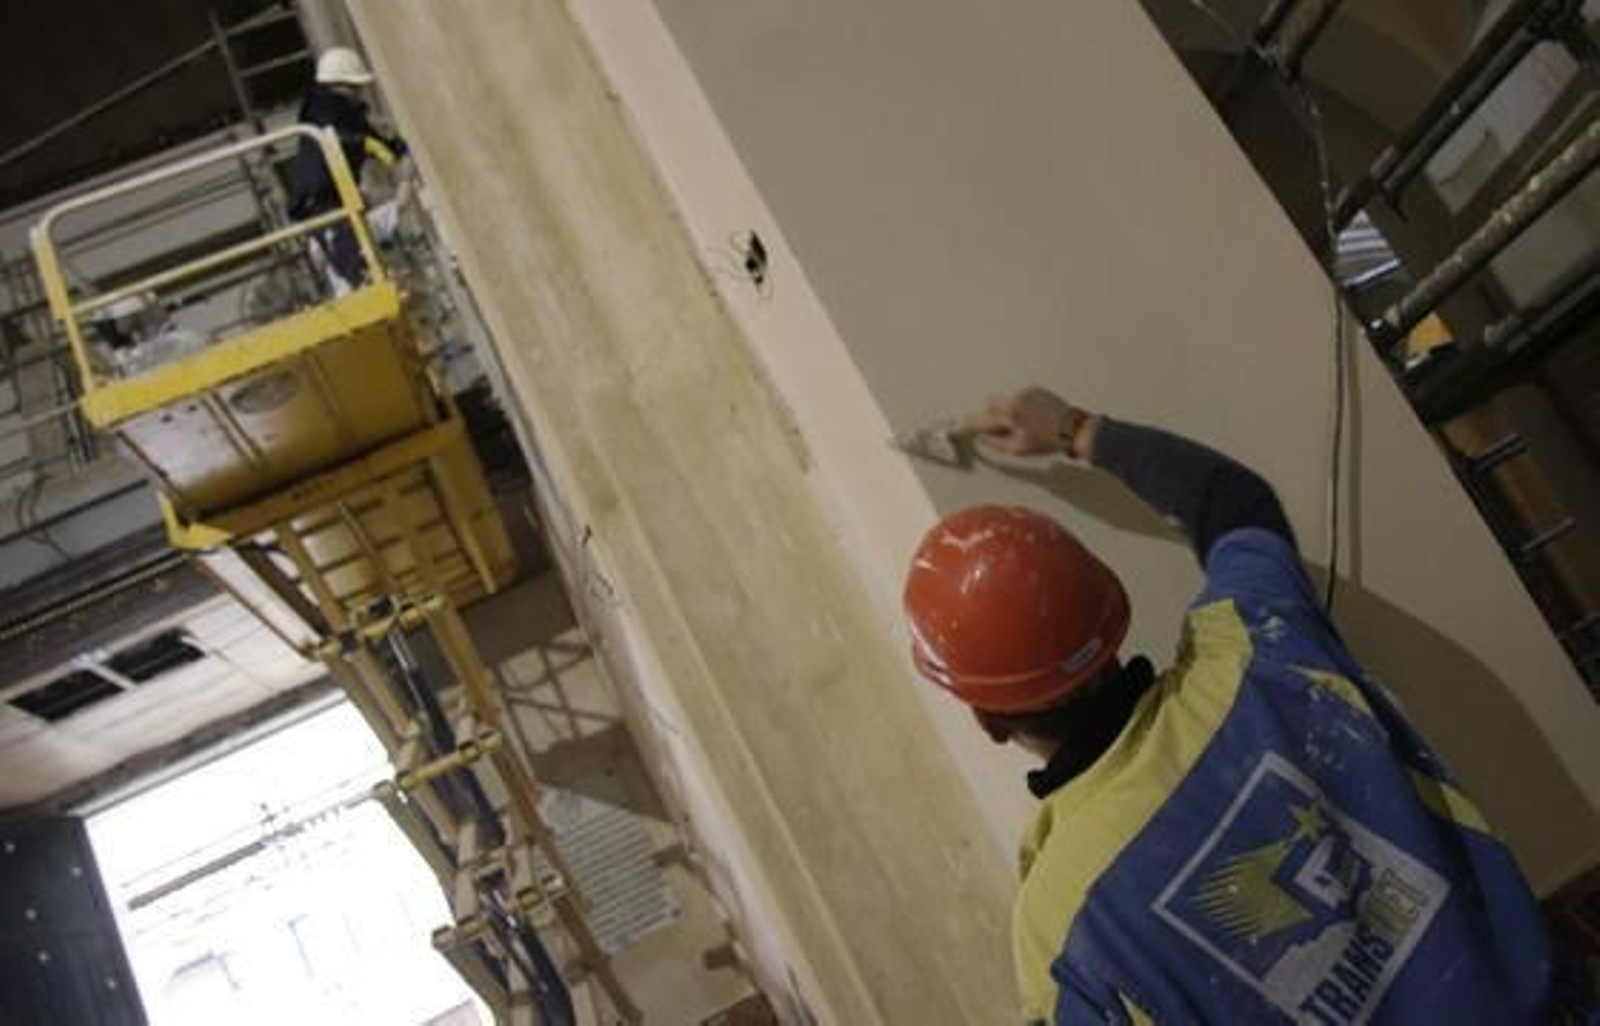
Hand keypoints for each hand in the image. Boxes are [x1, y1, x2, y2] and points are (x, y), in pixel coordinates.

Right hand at [969, 387, 1092, 457]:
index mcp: (1009, 415)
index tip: (960, 427)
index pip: (981, 419)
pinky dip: (1016, 404)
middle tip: (996, 429)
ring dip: (1003, 409)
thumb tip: (981, 436)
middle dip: (988, 415)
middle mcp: (1015, 399)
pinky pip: (1017, 395)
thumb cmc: (1047, 441)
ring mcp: (1025, 392)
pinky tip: (1028, 417)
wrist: (1073, 429)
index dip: (969, 425)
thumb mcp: (1017, 449)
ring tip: (1019, 424)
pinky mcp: (1035, 389)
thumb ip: (994, 442)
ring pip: (1002, 398)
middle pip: (988, 403)